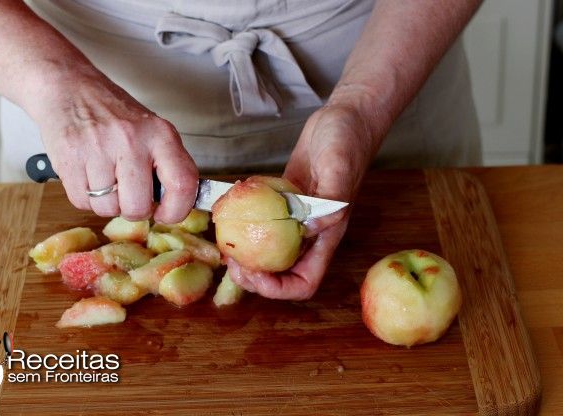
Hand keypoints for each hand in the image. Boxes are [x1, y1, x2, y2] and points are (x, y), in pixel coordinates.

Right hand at [33, 70, 197, 222]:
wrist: (69, 87)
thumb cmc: (114, 114)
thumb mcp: (152, 130)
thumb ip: (167, 164)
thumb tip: (177, 204)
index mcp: (160, 134)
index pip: (182, 184)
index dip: (177, 210)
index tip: (166, 213)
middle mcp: (131, 141)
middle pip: (138, 207)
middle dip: (134, 210)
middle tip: (129, 195)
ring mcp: (98, 150)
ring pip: (108, 209)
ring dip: (107, 203)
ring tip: (105, 179)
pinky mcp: (69, 159)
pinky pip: (82, 202)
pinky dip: (85, 197)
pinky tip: (88, 175)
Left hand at [227, 104, 375, 299]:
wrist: (346, 117)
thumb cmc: (348, 141)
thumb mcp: (339, 168)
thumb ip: (329, 201)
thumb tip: (308, 229)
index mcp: (326, 235)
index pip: (304, 282)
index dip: (277, 289)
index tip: (252, 274)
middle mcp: (311, 233)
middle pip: (282, 273)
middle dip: (254, 277)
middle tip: (231, 261)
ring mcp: (297, 218)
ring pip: (270, 250)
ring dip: (248, 255)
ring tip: (226, 242)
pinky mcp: (286, 201)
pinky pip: (264, 221)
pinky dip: (246, 223)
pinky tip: (231, 212)